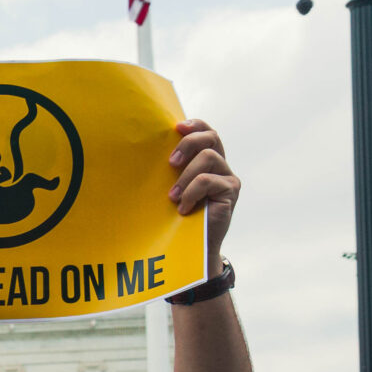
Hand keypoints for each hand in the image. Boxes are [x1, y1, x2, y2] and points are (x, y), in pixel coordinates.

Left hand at [168, 119, 237, 270]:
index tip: (176, 127)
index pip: (206, 131)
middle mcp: (220, 165)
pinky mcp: (230, 191)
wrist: (192, 246)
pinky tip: (183, 208)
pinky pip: (208, 180)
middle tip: (171, 163)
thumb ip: (168, 171)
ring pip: (208, 157)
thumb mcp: (169, 188)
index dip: (195, 125)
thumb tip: (141, 150)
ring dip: (185, 176)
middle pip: (211, 137)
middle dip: (188, 144)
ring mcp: (227, 177)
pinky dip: (191, 192)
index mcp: (206, 159)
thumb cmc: (176, 216)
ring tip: (173, 197)